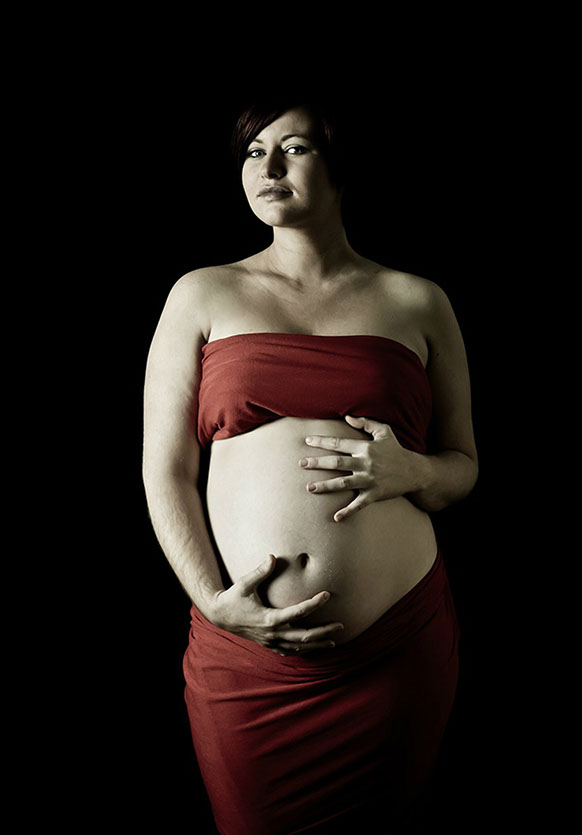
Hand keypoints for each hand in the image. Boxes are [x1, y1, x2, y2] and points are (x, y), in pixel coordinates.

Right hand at [209, 555, 343, 655]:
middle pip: (305, 636)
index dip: (314, 603)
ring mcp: (271, 642)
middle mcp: (272, 633)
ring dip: (318, 644)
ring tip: (334, 640)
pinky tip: (313, 647)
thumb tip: (273, 556)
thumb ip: (260, 571)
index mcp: (269, 618)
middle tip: (341, 625)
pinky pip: (290, 651)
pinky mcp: (268, 644)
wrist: (220, 616)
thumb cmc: (233, 597)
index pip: (298, 612)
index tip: (327, 594)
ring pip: (299, 647)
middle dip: (324, 631)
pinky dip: (304, 650)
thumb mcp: (244, 583)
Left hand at [299, 415, 423, 521]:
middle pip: (336, 463)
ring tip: (309, 488)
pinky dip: (348, 511)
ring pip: (343, 483)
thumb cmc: (396, 450)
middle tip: (301, 463)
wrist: (415, 471)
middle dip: (317, 463)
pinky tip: (336, 517)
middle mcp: (366, 463)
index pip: (339, 443)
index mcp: (365, 448)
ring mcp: (369, 480)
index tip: (307, 441)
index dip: (322, 442)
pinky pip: (359, 504)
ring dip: (325, 486)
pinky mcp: (375, 494)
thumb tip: (347, 417)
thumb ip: (366, 423)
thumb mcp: (384, 432)